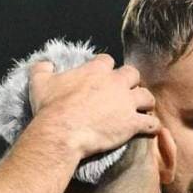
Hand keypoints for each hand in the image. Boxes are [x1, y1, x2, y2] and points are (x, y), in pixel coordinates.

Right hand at [29, 54, 158, 158]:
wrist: (62, 132)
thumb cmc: (50, 108)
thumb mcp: (40, 82)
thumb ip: (42, 68)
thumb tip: (45, 63)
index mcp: (95, 70)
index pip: (107, 60)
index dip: (106, 69)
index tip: (103, 77)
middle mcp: (115, 83)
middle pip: (132, 74)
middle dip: (131, 82)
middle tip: (125, 93)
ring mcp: (126, 103)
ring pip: (147, 96)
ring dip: (145, 103)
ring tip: (141, 110)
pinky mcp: (133, 123)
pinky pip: (152, 123)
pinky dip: (152, 126)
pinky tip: (150, 130)